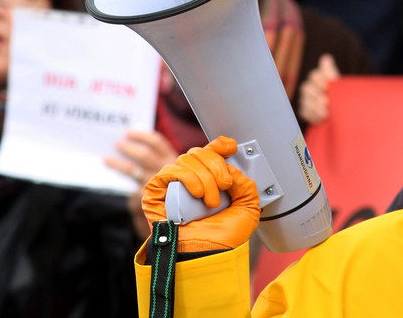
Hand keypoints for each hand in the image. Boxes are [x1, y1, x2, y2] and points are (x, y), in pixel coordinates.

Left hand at [104, 130, 179, 241]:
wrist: (180, 228)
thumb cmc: (175, 198)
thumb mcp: (170, 177)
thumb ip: (156, 164)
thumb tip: (133, 147)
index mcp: (175, 161)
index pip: (158, 143)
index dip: (143, 135)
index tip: (130, 131)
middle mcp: (169, 171)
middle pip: (145, 154)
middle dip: (129, 147)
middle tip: (117, 143)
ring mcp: (160, 187)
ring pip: (135, 171)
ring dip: (119, 164)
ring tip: (107, 159)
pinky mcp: (151, 202)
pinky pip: (134, 195)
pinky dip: (130, 196)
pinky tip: (126, 195)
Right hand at [142, 135, 259, 251]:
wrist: (206, 257)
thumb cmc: (222, 239)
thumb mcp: (247, 209)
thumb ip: (246, 185)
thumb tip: (234, 169)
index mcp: (209, 179)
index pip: (211, 150)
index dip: (221, 145)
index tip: (231, 148)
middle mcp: (190, 179)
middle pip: (200, 152)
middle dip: (216, 165)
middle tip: (225, 186)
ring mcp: (172, 184)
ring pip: (187, 159)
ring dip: (205, 177)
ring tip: (211, 201)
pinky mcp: (155, 191)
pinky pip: (170, 170)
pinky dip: (187, 177)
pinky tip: (197, 194)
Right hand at [297, 53, 339, 125]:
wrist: (346, 115)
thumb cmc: (342, 97)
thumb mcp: (338, 85)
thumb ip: (330, 72)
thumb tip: (325, 57)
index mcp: (319, 78)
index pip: (314, 76)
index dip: (319, 80)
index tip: (327, 86)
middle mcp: (311, 88)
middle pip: (306, 88)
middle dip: (316, 95)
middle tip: (327, 101)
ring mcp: (307, 100)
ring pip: (304, 101)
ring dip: (315, 107)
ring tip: (326, 112)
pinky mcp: (306, 112)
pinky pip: (304, 112)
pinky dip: (313, 115)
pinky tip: (322, 118)